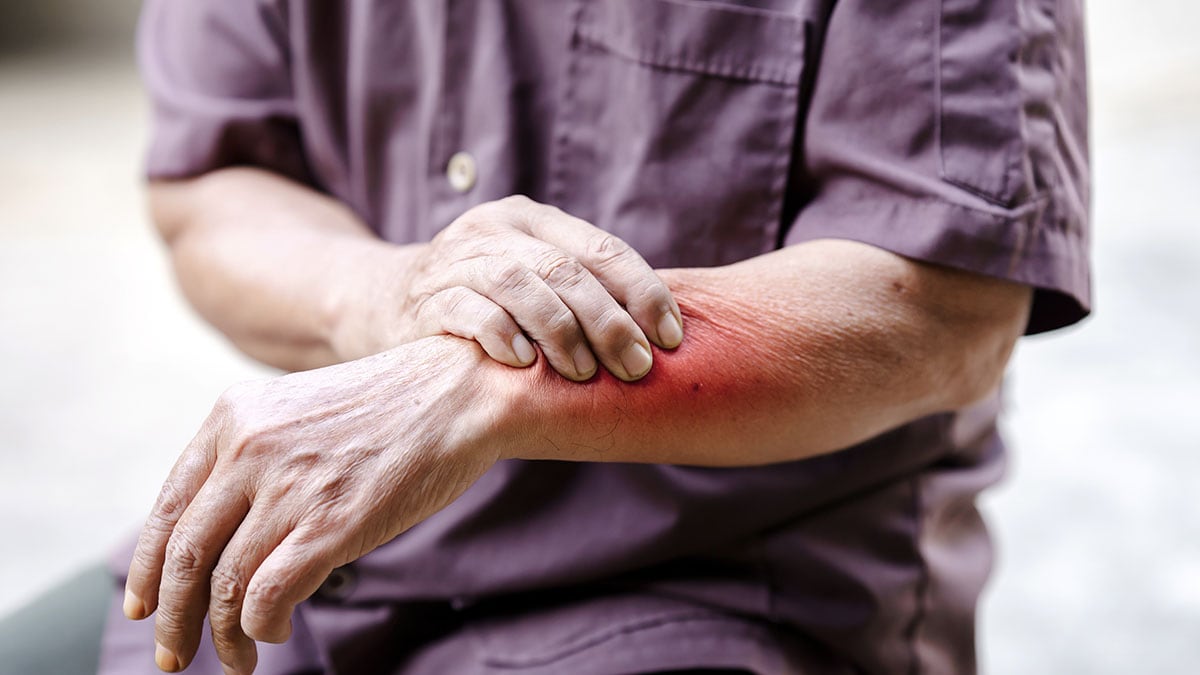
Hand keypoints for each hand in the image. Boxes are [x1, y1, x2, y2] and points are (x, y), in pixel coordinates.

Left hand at [122, 338, 502, 673]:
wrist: (461, 391)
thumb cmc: (394, 405)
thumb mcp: (303, 409)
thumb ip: (258, 453)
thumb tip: (228, 527)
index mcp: (234, 416)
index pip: (168, 508)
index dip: (146, 567)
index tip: (144, 605)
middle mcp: (249, 449)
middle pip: (184, 553)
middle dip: (173, 616)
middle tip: (173, 654)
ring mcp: (289, 487)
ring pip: (223, 583)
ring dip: (222, 635)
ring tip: (238, 658)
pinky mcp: (331, 524)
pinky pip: (266, 595)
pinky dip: (261, 627)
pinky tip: (276, 632)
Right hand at [350, 195, 682, 380]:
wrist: (381, 301)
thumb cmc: (482, 303)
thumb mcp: (531, 281)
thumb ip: (581, 294)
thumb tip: (664, 340)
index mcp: (533, 221)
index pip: (602, 249)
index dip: (643, 292)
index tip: (672, 338)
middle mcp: (495, 231)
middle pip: (565, 270)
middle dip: (609, 321)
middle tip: (636, 367)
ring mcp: (456, 260)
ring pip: (520, 284)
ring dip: (560, 331)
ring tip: (584, 373)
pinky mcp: (425, 299)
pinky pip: (468, 311)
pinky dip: (502, 335)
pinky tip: (525, 364)